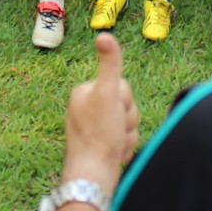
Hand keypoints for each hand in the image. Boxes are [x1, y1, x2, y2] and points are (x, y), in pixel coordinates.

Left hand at [62, 34, 138, 191]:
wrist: (93, 175)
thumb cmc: (100, 135)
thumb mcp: (108, 94)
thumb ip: (110, 64)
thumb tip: (104, 35)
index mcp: (84, 92)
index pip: (122, 86)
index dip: (125, 101)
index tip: (114, 114)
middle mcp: (85, 107)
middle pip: (126, 104)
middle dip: (127, 121)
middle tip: (115, 132)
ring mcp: (91, 127)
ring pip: (127, 123)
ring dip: (127, 135)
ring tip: (115, 145)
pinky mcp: (98, 144)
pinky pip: (123, 139)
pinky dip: (123, 148)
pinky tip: (115, 154)